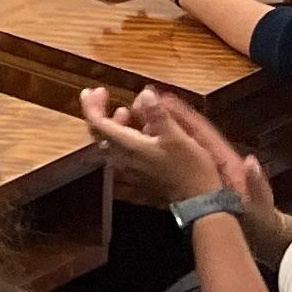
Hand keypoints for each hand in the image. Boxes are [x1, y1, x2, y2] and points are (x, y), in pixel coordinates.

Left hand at [76, 82, 225, 205]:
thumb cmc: (190, 169)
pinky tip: (135, 136)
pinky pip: (119, 157)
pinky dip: (122, 141)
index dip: (92, 104)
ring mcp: (128, 172)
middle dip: (100, 112)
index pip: (97, 123)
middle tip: (105, 97)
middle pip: (99, 134)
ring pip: (108, 145)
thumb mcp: (177, 137)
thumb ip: (158, 115)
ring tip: (126, 113)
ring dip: (113, 125)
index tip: (95, 90)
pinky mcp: (136, 180)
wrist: (199, 201)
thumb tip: (144, 94)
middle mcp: (122, 160)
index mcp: (129, 147)